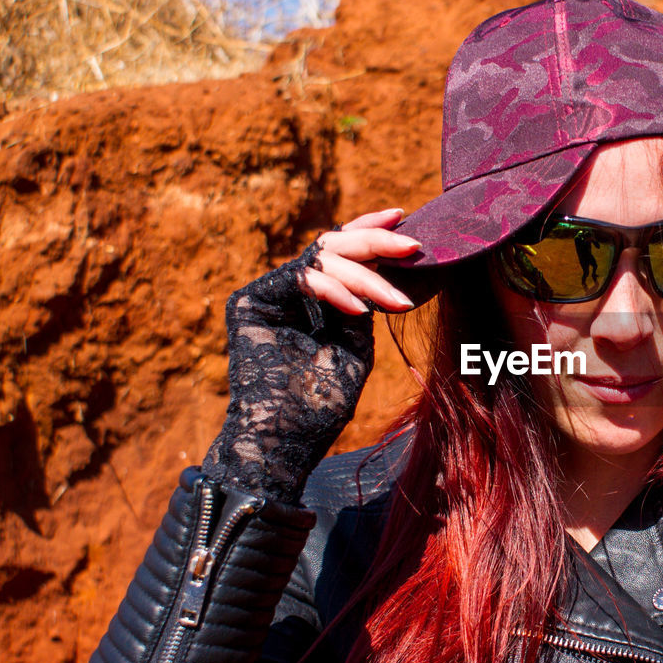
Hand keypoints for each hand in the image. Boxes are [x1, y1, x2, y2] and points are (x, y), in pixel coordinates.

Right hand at [201, 208, 420, 500]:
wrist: (287, 444)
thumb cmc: (321, 404)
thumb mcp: (355, 346)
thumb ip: (364, 306)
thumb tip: (387, 270)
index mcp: (310, 299)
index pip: (341, 252)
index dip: (370, 231)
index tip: (405, 219)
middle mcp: (285, 291)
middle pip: (333, 246)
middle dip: (377, 243)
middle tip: (413, 246)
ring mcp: (266, 295)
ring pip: (321, 257)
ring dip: (366, 277)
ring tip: (398, 302)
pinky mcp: (250, 304)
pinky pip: (299, 278)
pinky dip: (334, 290)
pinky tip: (358, 308)